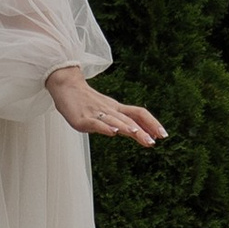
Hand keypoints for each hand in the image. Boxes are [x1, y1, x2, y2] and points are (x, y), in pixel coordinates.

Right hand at [46, 67, 165, 145]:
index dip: (152, 123)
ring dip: (126, 127)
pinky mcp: (81, 118)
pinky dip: (105, 127)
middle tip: (153, 142)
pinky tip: (113, 132)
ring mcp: (96, 113)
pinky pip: (95, 122)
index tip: (163, 135)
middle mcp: (109, 109)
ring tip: (137, 134)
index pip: (139, 113)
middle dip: (142, 131)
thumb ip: (122, 120)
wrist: (65, 85)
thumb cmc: (87, 100)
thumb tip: (140, 132)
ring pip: (114, 120)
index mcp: (117, 108)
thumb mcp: (107, 109)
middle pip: (129, 119)